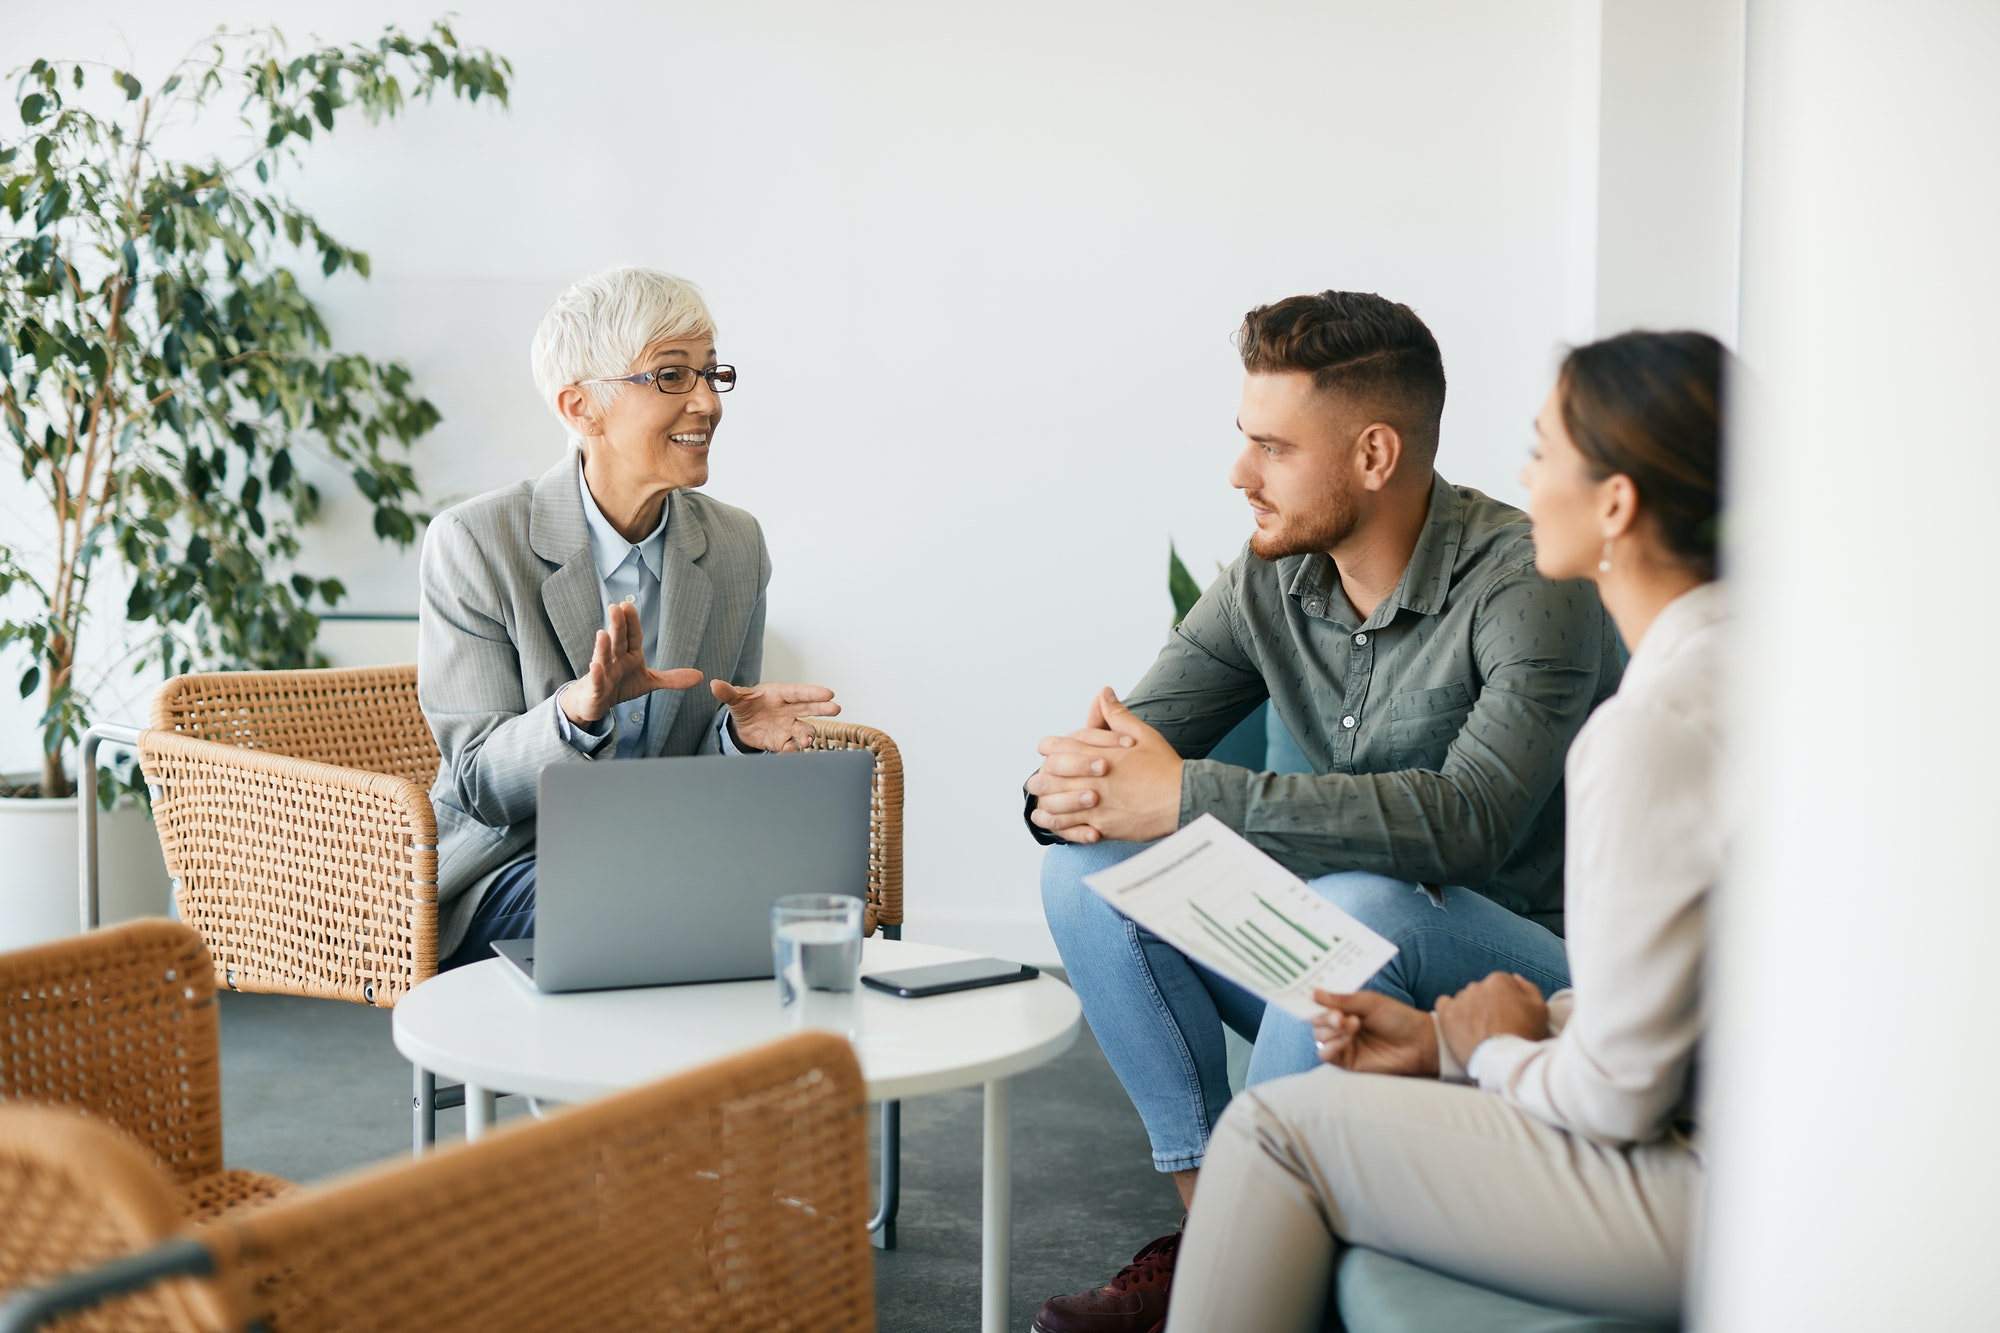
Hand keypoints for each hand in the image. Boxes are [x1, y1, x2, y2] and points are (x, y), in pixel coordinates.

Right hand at [561, 601, 703, 724]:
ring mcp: (604, 673)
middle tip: (615, 607)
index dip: (631, 621)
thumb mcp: (650, 681)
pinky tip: (595, 666)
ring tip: (602, 633)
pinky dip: (596, 675)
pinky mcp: (595, 689)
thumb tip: (701, 676)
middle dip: (617, 625)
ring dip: (603, 646)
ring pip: (603, 657)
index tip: (627, 605)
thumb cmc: (622, 684)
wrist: (596, 701)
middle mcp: (615, 659)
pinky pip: (596, 681)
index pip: (632, 635)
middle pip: (618, 640)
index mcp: (629, 654)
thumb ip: (672, 678)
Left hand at [710, 679, 839, 751]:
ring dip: (807, 735)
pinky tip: (789, 750)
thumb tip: (714, 684)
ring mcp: (788, 726)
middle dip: (823, 708)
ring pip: (804, 729)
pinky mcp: (783, 741)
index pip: (799, 692)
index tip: (829, 693)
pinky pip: (791, 746)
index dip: (813, 692)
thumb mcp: (735, 698)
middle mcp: (789, 710)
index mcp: (780, 694)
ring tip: (805, 742)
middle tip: (836, 708)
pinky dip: (792, 749)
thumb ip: (727, 692)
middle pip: (810, 708)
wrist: (743, 725)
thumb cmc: (745, 705)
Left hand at [1025, 688, 1183, 843]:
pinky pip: (1072, 829)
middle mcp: (1092, 779)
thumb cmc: (1164, 767)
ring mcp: (1096, 805)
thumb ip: (1117, 715)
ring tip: (1041, 804)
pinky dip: (1060, 827)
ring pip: (1057, 805)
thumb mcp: (1142, 734)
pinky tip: (1055, 824)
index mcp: (1098, 754)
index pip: (1060, 747)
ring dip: (1046, 803)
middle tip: (1036, 780)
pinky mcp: (1103, 826)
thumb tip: (1104, 693)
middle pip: (1051, 777)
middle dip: (1042, 778)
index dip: (1049, 748)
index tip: (1046, 752)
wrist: (1183, 797)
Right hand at [1309, 990, 1439, 1077]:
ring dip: (1332, 1029)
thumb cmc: (1398, 1018)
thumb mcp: (1370, 1002)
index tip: (1312, 997)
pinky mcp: (1347, 1061)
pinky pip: (1326, 1054)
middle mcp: (1341, 1026)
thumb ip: (1342, 999)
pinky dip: (1331, 1046)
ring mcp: (1343, 1044)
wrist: (1419, 1042)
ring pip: (1319, 1036)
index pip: (1320, 1004)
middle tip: (1340, 1015)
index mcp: (1345, 1008)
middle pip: (1316, 1021)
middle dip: (1325, 1016)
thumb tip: (1314, 993)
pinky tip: (1346, 1039)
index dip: (1314, 1000)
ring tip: (1353, 1024)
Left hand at [1433, 971, 1549, 1067]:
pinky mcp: (1446, 1015)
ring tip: (1480, 1031)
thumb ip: (1528, 987)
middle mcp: (1477, 986)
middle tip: (1495, 1025)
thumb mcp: (1540, 1009)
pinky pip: (1444, 1005)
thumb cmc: (1525, 1036)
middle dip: (1487, 1004)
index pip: (1500, 983)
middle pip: (1482, 991)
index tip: (1509, 1015)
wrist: (1504, 1061)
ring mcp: (1460, 1000)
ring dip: (1470, 1010)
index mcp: (1499, 981)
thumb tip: (1514, 977)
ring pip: (1464, 999)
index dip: (1506, 1000)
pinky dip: (1451, 1013)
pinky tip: (1460, 1025)